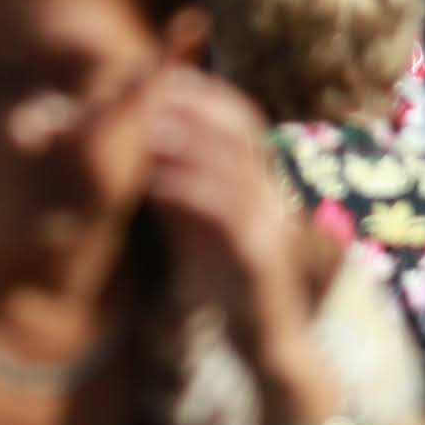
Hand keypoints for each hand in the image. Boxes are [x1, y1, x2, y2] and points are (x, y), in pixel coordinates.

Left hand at [136, 67, 310, 349]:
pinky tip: (156, 185)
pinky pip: (227, 218)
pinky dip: (190, 194)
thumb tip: (148, 152)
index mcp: (265, 185)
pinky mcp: (262, 260)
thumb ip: (181, 192)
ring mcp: (273, 227)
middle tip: (155, 92)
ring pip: (235, 171)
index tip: (167, 76)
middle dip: (199, 109)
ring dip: (191, 146)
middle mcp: (276, 197)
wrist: (268, 348)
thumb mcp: (201, 230)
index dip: (209, 97)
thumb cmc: (233, 285)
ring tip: (150, 131)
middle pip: (244, 135)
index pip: (245, 123)